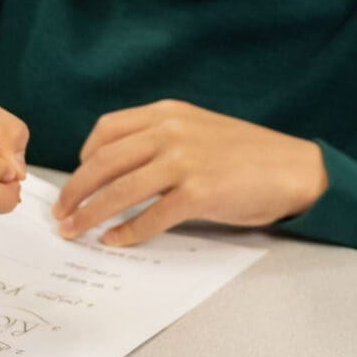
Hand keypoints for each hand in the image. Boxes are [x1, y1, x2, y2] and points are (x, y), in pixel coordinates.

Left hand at [52, 101, 325, 246]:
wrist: (295, 169)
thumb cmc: (249, 155)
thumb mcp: (201, 130)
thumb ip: (163, 140)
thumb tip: (120, 171)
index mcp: (169, 113)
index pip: (107, 130)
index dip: (84, 157)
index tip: (77, 179)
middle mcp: (172, 132)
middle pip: (103, 162)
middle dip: (75, 191)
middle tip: (60, 213)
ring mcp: (185, 162)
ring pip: (119, 191)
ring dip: (90, 215)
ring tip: (75, 232)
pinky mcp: (200, 193)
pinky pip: (150, 217)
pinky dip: (127, 233)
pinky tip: (115, 243)